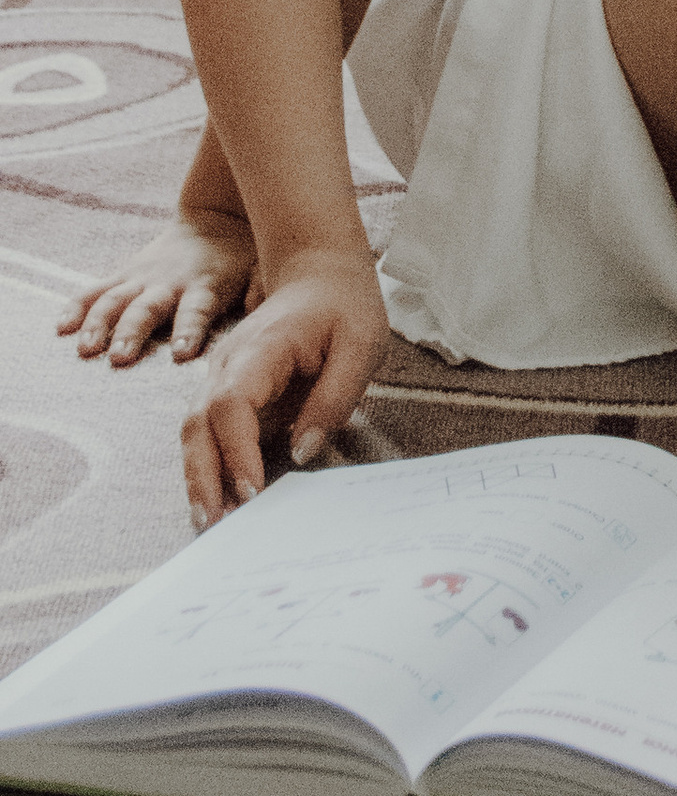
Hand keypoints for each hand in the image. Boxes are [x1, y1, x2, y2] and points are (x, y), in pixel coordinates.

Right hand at [59, 209, 259, 370]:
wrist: (219, 218)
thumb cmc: (245, 257)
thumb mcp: (263, 268)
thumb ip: (264, 290)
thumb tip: (268, 313)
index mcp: (206, 286)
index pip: (197, 311)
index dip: (189, 331)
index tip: (182, 354)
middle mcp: (169, 283)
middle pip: (147, 309)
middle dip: (133, 333)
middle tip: (119, 358)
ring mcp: (142, 278)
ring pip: (115, 300)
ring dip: (99, 324)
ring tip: (86, 349)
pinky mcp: (124, 274)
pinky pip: (95, 290)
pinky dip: (76, 306)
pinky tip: (60, 327)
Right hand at [179, 248, 387, 525]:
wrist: (320, 269)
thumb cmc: (344, 303)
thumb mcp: (361, 343)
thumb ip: (334, 397)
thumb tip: (302, 452)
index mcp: (260, 348)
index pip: (231, 405)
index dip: (235, 452)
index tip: (251, 492)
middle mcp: (228, 364)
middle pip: (197, 424)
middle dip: (201, 477)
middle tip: (215, 525)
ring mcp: (222, 377)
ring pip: (195, 432)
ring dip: (200, 478)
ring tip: (213, 523)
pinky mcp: (229, 393)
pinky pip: (210, 433)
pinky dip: (210, 466)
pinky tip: (223, 499)